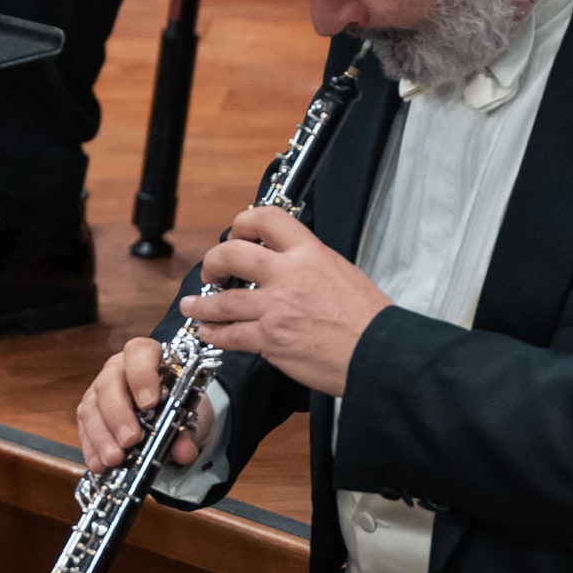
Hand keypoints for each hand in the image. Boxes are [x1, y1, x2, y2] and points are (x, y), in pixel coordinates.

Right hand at [77, 337, 223, 475]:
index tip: (150, 402)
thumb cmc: (178, 405)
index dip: (142, 375)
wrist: (171, 414)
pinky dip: (91, 448)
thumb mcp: (192, 416)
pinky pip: (84, 428)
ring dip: (101, 436)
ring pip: (92, 407)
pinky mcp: (89, 412)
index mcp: (147, 358)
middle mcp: (118, 370)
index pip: (139, 353)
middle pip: (109, 383)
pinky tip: (100, 464)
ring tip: (114, 459)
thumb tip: (183, 450)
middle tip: (130, 440)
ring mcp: (100, 390)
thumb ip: (189, 432)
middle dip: (118, 414)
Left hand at [182, 205, 388, 395]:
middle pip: (231, 255)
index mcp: (309, 253)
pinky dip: (215, 333)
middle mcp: (288, 275)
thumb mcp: (341, 272)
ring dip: (202, 304)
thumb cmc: (368, 319)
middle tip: (211, 271)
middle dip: (213, 262)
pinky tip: (209, 332)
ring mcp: (275, 308)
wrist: (379, 353)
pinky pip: (230, 334)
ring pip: (223, 300)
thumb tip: (285, 262)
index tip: (236, 234)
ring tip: (193, 305)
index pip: (266, 219)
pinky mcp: (270, 339)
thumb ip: (308, 263)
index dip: (242, 223)